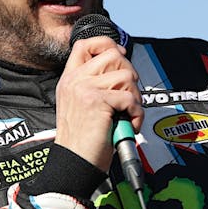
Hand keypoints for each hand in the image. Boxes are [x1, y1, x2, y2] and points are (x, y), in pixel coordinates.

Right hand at [54, 36, 143, 171]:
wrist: (74, 164)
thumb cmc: (83, 140)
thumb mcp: (80, 104)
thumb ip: (94, 84)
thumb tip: (122, 68)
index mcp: (70, 78)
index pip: (86, 44)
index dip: (107, 45)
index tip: (119, 57)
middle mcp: (75, 80)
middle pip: (114, 55)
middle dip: (129, 76)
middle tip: (127, 98)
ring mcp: (84, 88)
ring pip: (126, 75)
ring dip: (134, 97)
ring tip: (126, 114)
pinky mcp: (97, 101)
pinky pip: (131, 98)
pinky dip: (137, 114)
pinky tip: (128, 124)